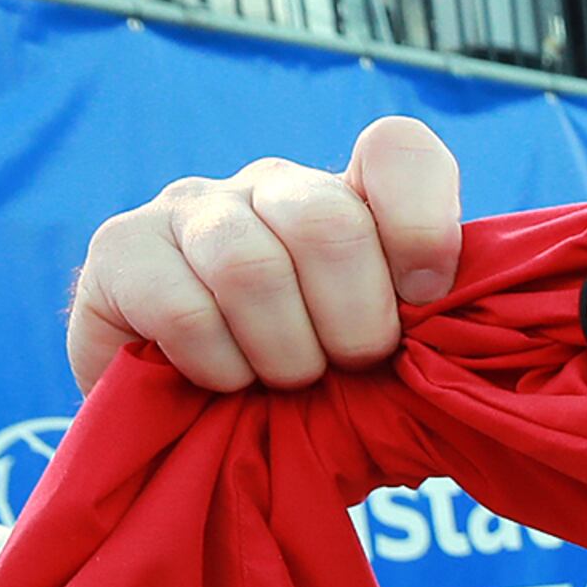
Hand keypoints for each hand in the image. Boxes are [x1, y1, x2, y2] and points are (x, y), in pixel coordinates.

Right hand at [66, 115, 463, 394]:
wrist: (189, 435)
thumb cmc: (312, 404)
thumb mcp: (386, 373)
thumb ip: (430, 344)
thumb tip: (466, 349)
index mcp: (351, 203)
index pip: (400, 152)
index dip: (423, 227)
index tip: (425, 299)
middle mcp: (272, 188)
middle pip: (327, 221)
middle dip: (353, 323)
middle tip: (348, 368)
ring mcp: (191, 208)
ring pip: (250, 266)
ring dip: (284, 355)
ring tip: (284, 383)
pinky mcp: (120, 248)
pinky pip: (186, 310)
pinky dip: (219, 369)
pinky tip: (222, 382)